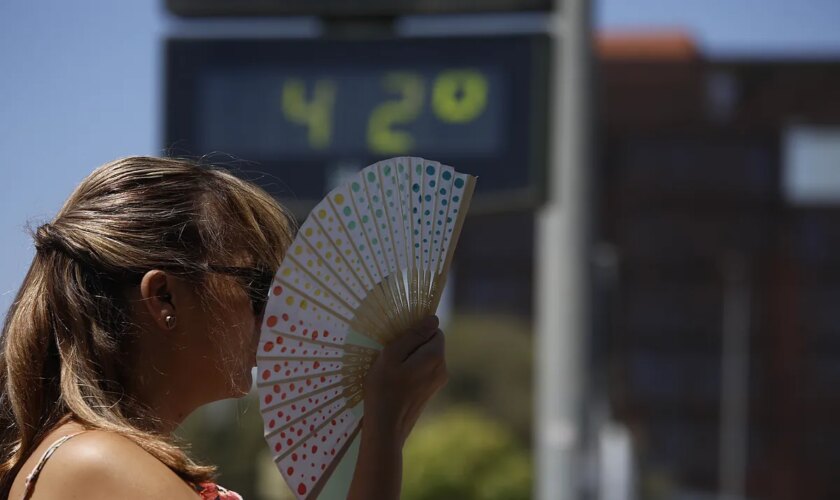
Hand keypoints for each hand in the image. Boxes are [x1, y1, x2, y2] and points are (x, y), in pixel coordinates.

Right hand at [362, 315, 448, 444]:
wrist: (386, 428)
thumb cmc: (384, 389)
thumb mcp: (392, 355)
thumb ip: (413, 335)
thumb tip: (433, 318)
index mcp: (436, 356)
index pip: (433, 330)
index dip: (415, 332)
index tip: (398, 342)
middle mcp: (443, 369)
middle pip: (431, 344)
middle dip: (413, 345)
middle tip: (392, 357)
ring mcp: (438, 383)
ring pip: (426, 358)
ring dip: (410, 359)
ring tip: (392, 371)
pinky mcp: (430, 393)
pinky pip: (423, 372)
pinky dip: (411, 372)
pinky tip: (396, 383)